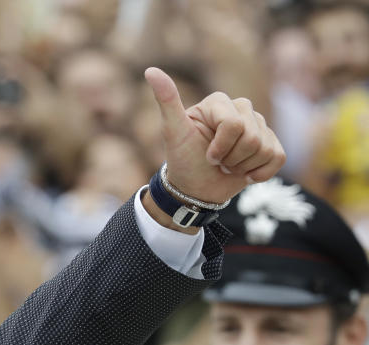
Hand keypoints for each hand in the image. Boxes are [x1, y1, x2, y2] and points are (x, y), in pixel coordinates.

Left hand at [145, 67, 284, 203]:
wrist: (195, 189)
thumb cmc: (183, 159)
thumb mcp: (172, 132)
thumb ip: (166, 101)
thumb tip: (150, 70)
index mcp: (219, 102)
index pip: (234, 125)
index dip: (220, 147)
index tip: (206, 155)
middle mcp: (241, 108)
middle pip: (252, 138)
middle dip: (231, 159)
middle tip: (216, 162)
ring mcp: (259, 125)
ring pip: (265, 149)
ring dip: (243, 167)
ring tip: (227, 166)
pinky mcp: (271, 143)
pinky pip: (278, 157)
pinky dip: (260, 173)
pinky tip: (245, 174)